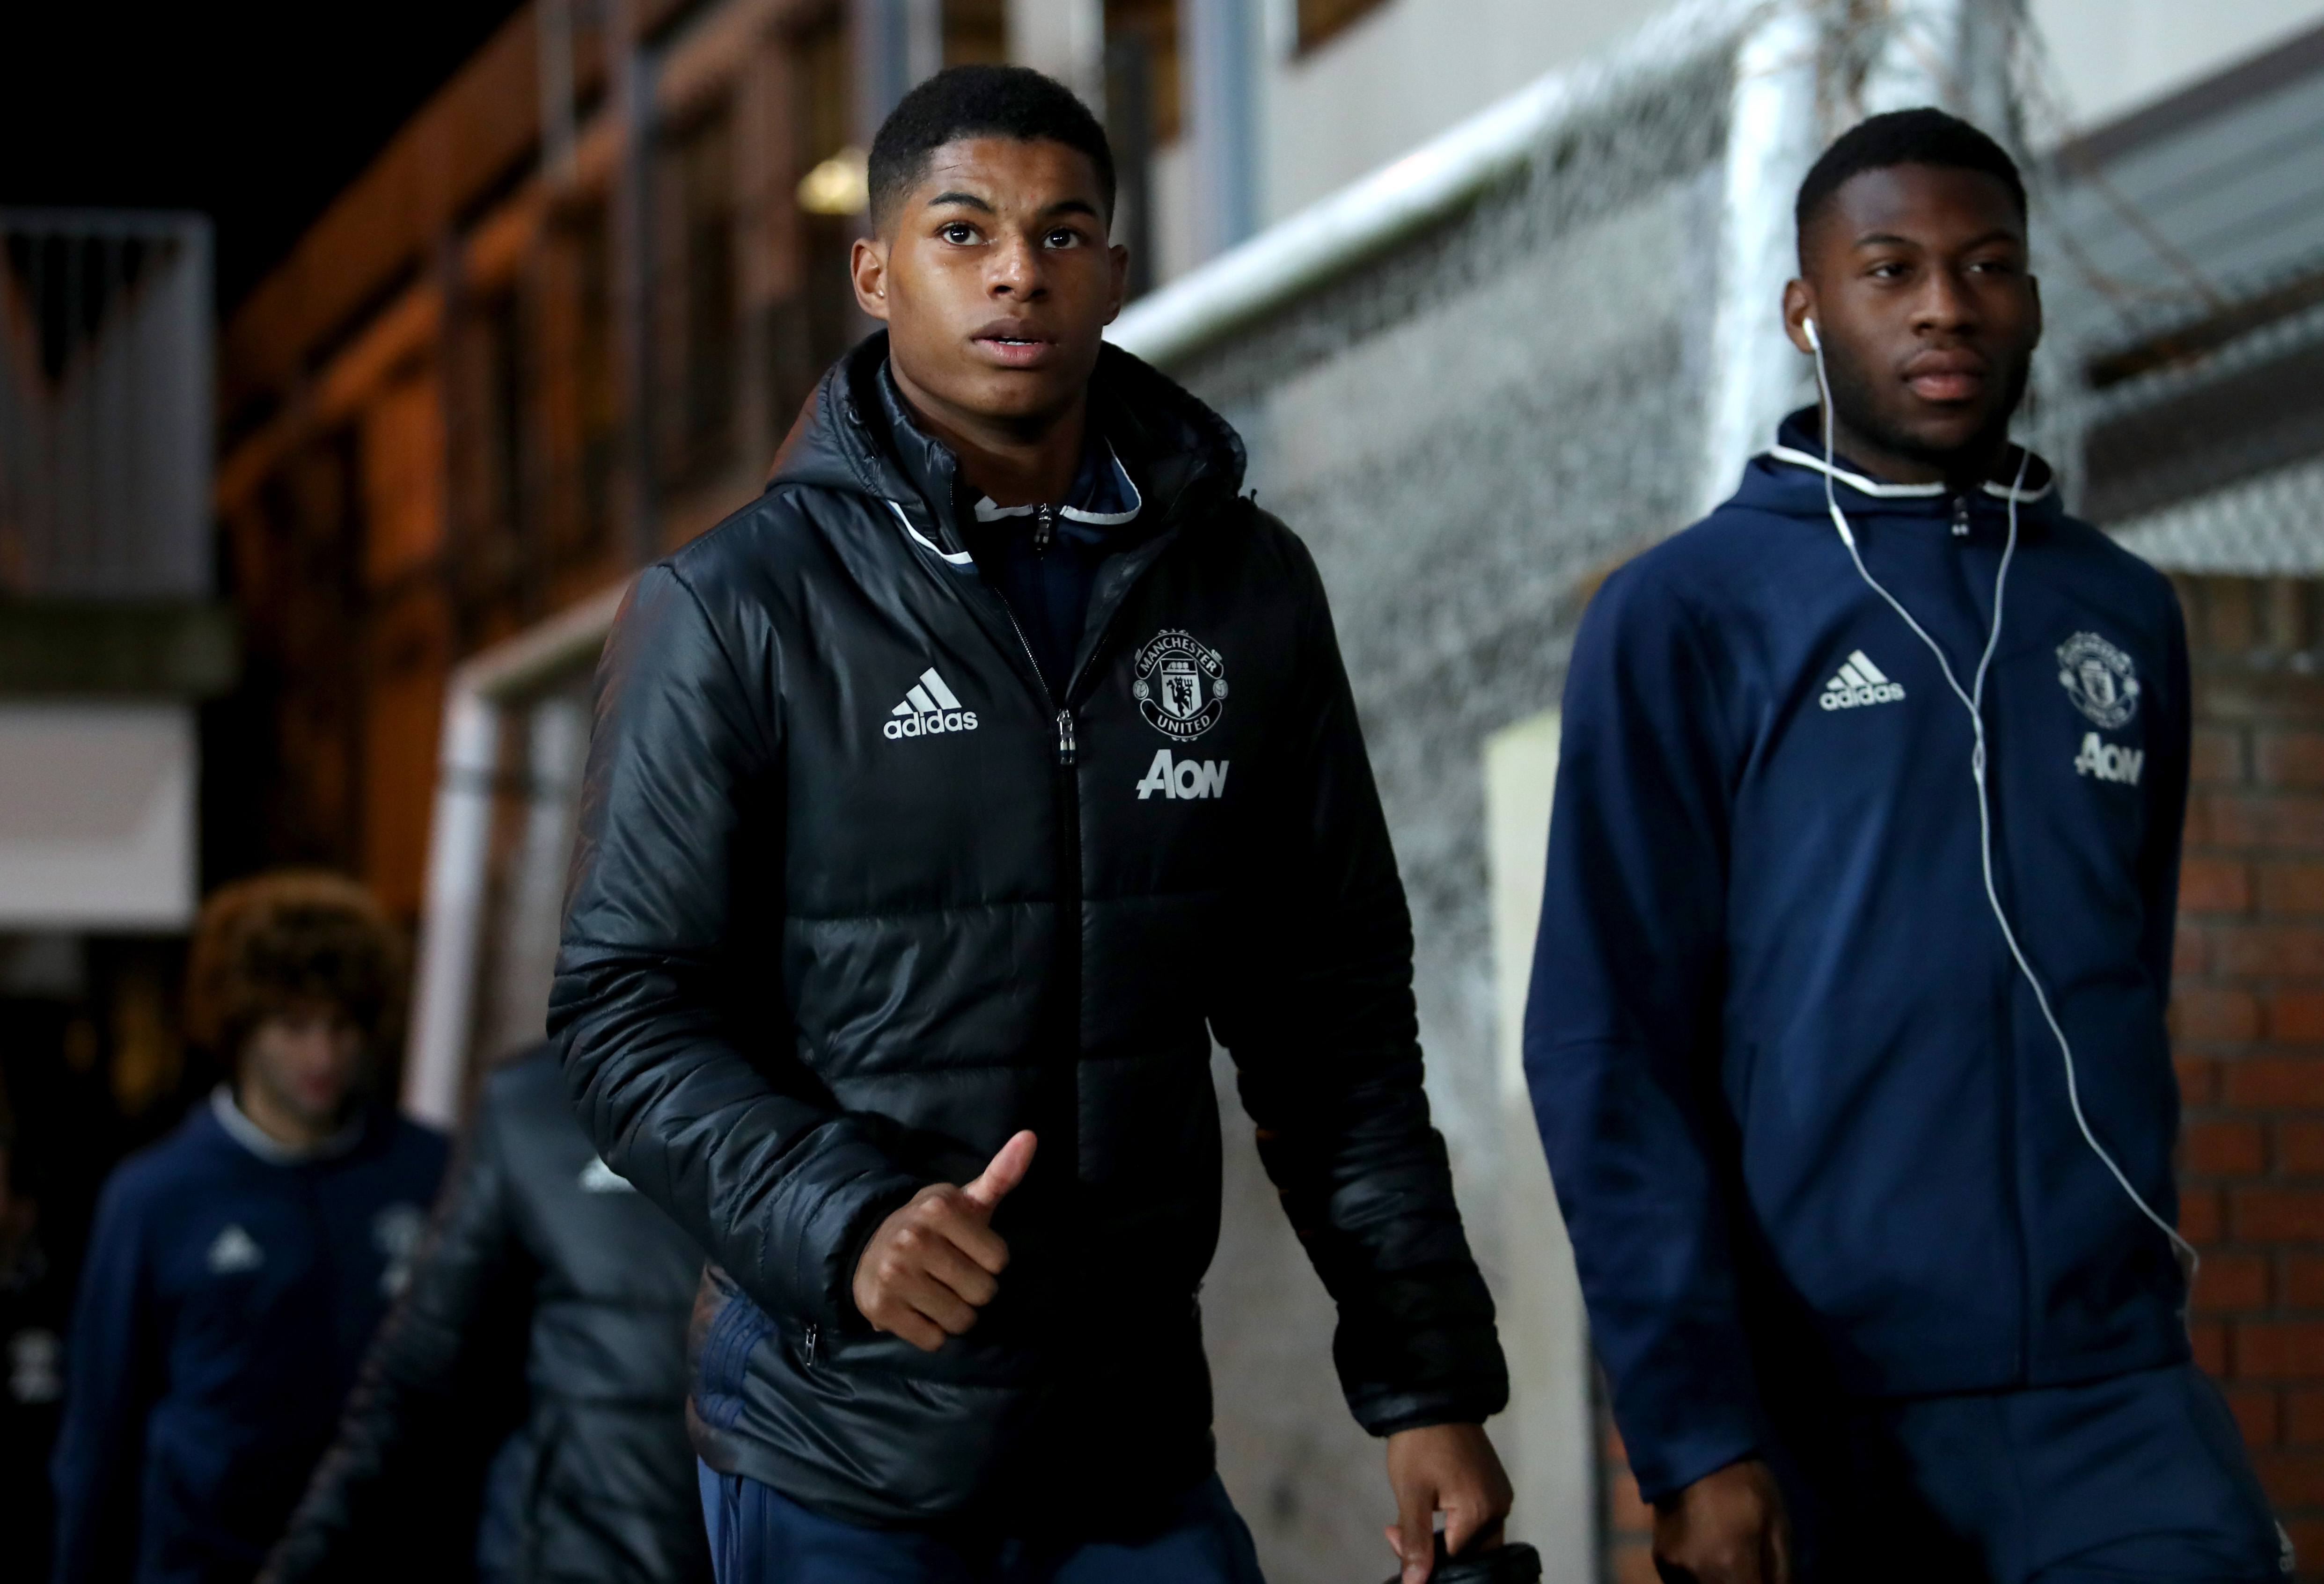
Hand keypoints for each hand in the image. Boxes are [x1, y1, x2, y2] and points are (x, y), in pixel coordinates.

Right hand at [851, 1131, 1034, 1350]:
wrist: (868, 1245)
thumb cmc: (932, 1226)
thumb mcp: (965, 1200)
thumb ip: (1001, 1174)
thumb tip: (1031, 1137)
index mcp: (939, 1209)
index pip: (999, 1260)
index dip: (989, 1261)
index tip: (968, 1251)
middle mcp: (913, 1239)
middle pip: (983, 1293)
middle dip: (973, 1290)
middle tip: (951, 1275)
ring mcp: (894, 1275)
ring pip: (960, 1320)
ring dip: (955, 1314)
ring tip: (936, 1293)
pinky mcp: (880, 1309)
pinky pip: (933, 1340)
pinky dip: (931, 1332)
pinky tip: (918, 1309)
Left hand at [1383, 1422, 1511, 1582]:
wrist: (1431, 1398)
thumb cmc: (1418, 1445)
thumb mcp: (1411, 1495)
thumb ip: (1416, 1542)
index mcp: (1481, 1513)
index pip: (1455, 1560)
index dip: (1425, 1557)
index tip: (1394, 1535)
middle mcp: (1499, 1508)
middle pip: (1471, 1554)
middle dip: (1438, 1553)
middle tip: (1401, 1532)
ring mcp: (1501, 1496)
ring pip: (1476, 1539)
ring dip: (1447, 1539)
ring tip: (1414, 1519)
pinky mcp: (1496, 1485)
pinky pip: (1481, 1520)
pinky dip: (1458, 1524)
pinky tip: (1433, 1510)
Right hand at [1653, 1458, 1789, 1582]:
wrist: (1692, 1449)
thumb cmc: (1744, 1484)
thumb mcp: (1778, 1526)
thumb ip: (1781, 1574)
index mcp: (1731, 1563)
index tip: (1766, 1578)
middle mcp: (1697, 1573)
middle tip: (1751, 1571)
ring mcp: (1673, 1568)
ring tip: (1731, 1564)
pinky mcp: (1660, 1560)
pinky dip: (1702, 1579)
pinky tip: (1711, 1560)